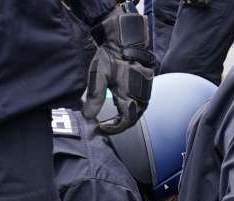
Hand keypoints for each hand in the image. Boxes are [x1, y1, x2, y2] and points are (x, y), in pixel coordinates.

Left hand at [81, 4, 155, 134]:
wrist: (127, 37)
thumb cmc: (113, 54)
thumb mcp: (99, 75)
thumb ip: (94, 97)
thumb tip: (88, 116)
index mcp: (130, 96)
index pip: (124, 123)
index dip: (112, 129)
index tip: (99, 129)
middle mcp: (141, 97)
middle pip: (131, 120)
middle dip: (117, 126)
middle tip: (103, 126)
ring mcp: (145, 92)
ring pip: (136, 113)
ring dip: (124, 118)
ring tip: (110, 119)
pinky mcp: (145, 86)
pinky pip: (139, 104)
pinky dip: (129, 109)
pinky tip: (119, 106)